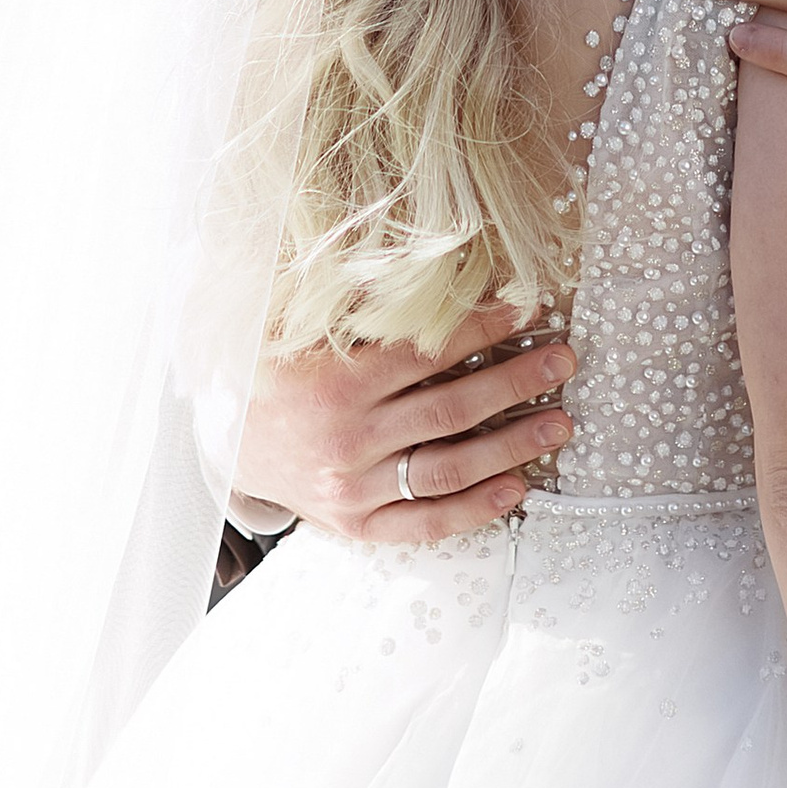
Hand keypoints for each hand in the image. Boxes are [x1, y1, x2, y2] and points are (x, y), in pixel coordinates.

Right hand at [232, 302, 571, 545]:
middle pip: (451, 410)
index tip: (528, 309)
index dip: (483, 327)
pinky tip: (518, 487)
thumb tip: (422, 262)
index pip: (426, 351)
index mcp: (333, 382)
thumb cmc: (271, 371)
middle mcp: (345, 439)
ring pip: (448, 468)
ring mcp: (351, 489)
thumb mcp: (299, 326)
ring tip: (559, 422)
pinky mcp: (355, 525)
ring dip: (512, 445)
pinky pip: (425, 523)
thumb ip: (354, 298)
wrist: (223, 442)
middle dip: (515, 382)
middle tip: (562, 360)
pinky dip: (475, 509)